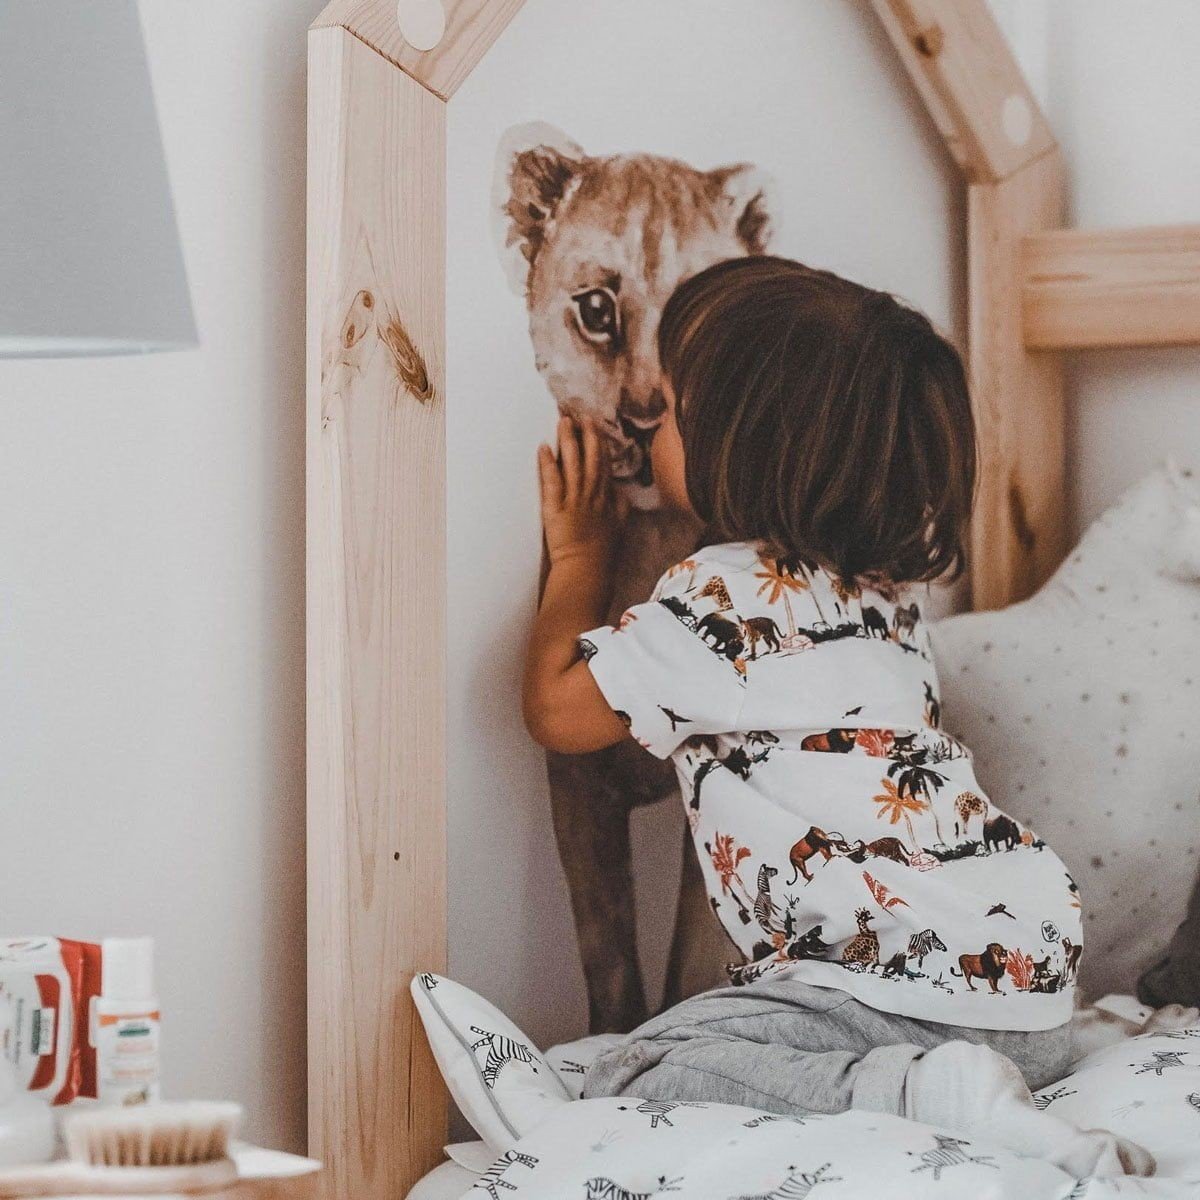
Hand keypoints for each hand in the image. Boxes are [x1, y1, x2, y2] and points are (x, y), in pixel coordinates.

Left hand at [537, 416, 625, 566]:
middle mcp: (592, 493)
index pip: (603, 464)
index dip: (599, 443)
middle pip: (590, 458)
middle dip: (587, 435)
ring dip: (568, 441)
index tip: (595, 425)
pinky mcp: (556, 508)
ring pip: (573, 464)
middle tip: (581, 415)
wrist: (587, 568)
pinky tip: (544, 447)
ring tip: (563, 422)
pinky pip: (552, 481)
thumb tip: (622, 493)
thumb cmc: (602, 552)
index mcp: (606, 497)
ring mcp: (574, 499)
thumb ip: (620, 506)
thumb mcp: (619, 526)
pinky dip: (548, 463)